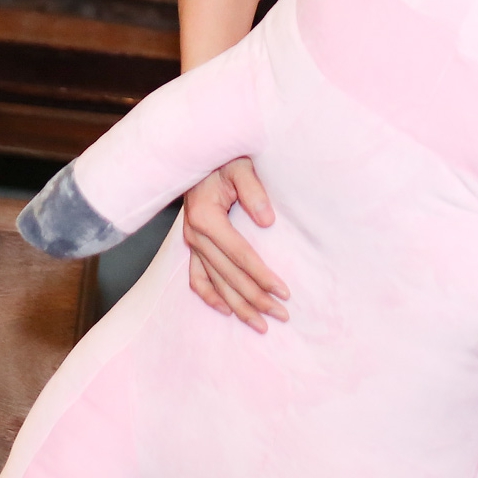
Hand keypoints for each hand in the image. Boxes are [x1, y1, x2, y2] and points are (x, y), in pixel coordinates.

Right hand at [183, 158, 289, 331]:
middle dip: (256, 299)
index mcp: (207, 217)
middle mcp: (196, 234)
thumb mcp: (240, 165)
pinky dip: (210, 296)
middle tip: (282, 315)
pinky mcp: (193, 243)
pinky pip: (196, 278)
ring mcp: (192, 241)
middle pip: (230, 276)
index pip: (241, 256)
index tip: (284, 292)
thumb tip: (267, 222)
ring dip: (238, 306)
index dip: (263, 276)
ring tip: (260, 324)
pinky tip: (226, 310)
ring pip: (215, 284)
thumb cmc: (224, 157)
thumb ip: (253, 190)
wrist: (199, 153)